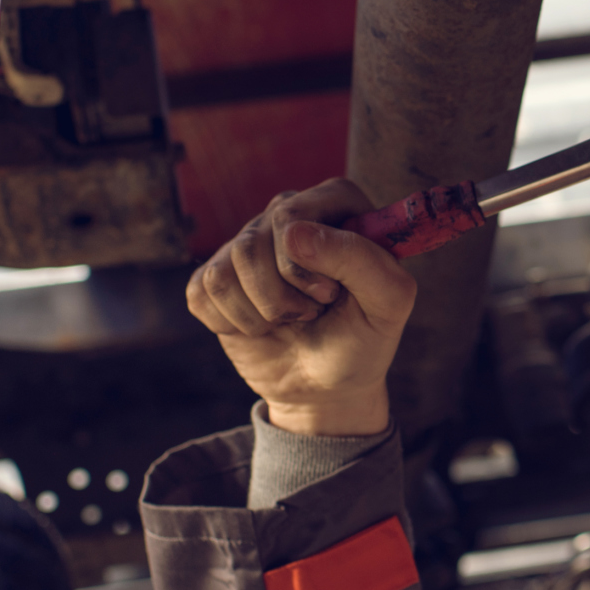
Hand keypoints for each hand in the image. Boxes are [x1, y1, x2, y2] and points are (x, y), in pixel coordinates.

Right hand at [185, 178, 416, 435]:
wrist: (327, 385)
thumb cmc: (364, 339)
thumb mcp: (388, 304)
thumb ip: (360, 259)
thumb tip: (291, 234)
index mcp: (335, 204)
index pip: (292, 214)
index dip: (306, 263)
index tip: (331, 293)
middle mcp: (288, 215)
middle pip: (252, 244)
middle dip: (284, 297)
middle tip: (315, 311)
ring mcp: (248, 243)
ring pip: (225, 271)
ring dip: (263, 315)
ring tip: (291, 320)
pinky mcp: (215, 274)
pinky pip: (202, 292)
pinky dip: (233, 324)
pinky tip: (261, 327)